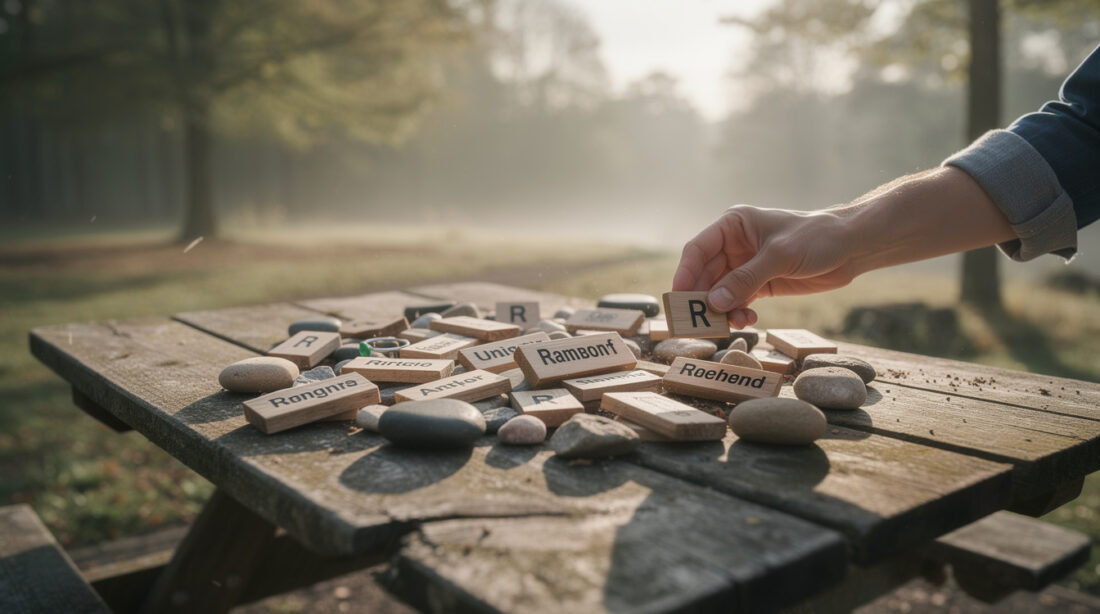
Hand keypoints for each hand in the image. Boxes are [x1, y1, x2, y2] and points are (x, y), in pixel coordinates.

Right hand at [672, 205, 860, 327]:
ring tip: (733, 323)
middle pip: (705, 275)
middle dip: (703, 298)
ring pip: (720, 292)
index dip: (685, 273)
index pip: (698, 249)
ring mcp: (746, 266)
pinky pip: (738, 301)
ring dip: (722, 310)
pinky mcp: (759, 283)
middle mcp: (734, 245)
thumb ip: (746, 279)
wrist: (851, 247)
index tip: (679, 297)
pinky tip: (748, 320)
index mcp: (733, 225)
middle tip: (701, 322)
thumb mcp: (779, 256)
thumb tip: (714, 303)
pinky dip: (738, 313)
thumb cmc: (816, 238)